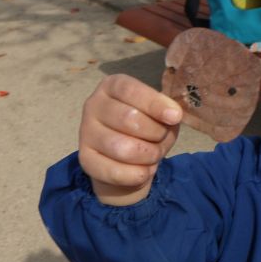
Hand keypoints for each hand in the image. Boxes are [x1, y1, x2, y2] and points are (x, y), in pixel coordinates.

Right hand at [78, 74, 182, 204]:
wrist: (126, 160)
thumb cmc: (146, 128)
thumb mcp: (161, 115)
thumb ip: (167, 111)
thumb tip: (173, 115)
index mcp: (112, 86)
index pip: (131, 90)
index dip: (154, 104)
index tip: (175, 117)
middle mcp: (94, 105)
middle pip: (128, 118)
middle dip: (155, 133)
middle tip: (161, 139)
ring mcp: (86, 132)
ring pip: (122, 147)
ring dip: (148, 155)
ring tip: (154, 155)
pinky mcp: (85, 159)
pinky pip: (114, 172)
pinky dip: (137, 174)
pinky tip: (144, 171)